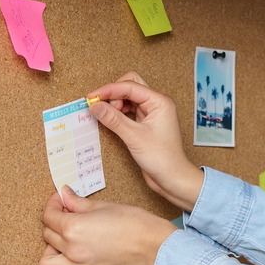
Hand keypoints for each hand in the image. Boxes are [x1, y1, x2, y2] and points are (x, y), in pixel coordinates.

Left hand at [39, 187, 176, 264]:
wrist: (152, 243)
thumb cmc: (133, 222)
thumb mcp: (102, 205)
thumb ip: (77, 202)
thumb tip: (64, 194)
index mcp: (73, 227)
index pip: (49, 216)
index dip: (53, 204)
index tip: (61, 200)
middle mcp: (72, 249)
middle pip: (48, 236)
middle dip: (55, 222)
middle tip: (68, 216)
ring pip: (46, 263)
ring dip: (50, 252)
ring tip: (62, 244)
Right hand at [87, 71, 203, 210]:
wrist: (172, 178)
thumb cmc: (162, 159)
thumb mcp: (134, 137)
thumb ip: (113, 119)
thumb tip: (95, 106)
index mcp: (159, 102)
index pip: (130, 86)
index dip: (109, 90)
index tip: (92, 97)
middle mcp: (156, 104)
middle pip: (130, 86)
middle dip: (113, 93)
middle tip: (99, 106)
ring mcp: (151, 113)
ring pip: (128, 97)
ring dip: (114, 103)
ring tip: (104, 115)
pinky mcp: (145, 123)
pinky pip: (129, 110)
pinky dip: (118, 112)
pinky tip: (109, 119)